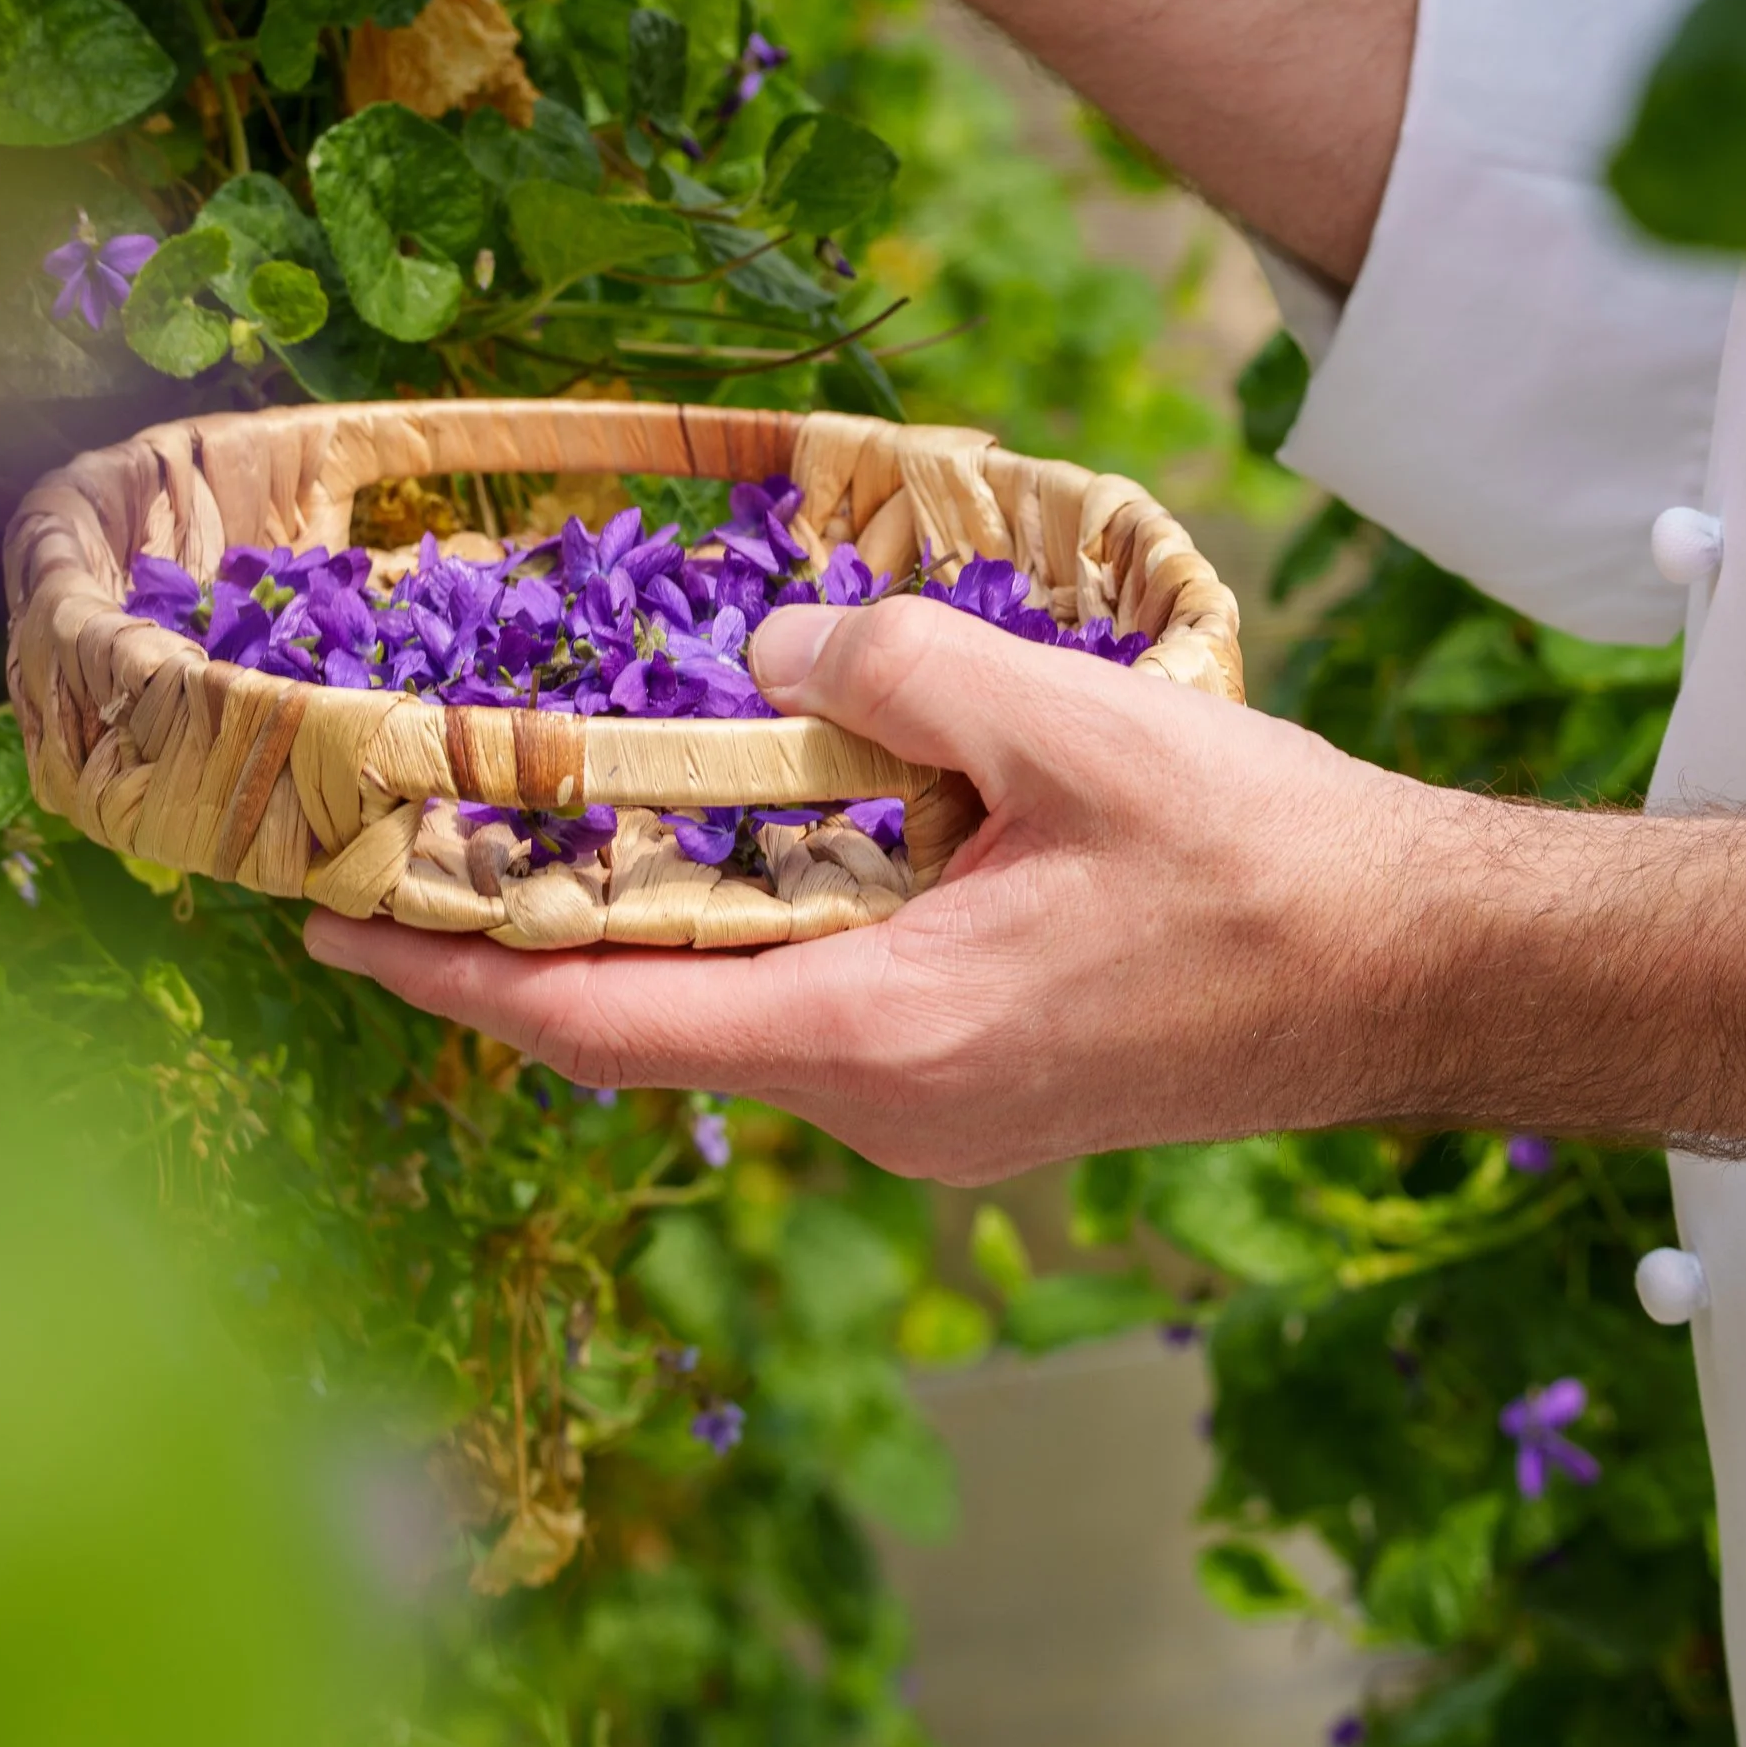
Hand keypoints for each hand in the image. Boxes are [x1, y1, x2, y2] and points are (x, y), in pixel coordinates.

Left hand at [299, 594, 1442, 1182]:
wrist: (1413, 969)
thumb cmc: (1263, 862)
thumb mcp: (1070, 724)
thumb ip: (901, 668)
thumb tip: (777, 639)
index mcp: (887, 1034)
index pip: (610, 1025)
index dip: (454, 979)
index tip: (332, 930)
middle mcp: (888, 1102)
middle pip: (655, 1026)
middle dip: (529, 941)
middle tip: (424, 842)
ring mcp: (938, 1108)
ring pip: (739, 1015)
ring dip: (651, 925)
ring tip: (564, 816)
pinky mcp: (983, 1081)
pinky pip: (821, 1006)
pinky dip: (754, 928)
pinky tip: (755, 833)